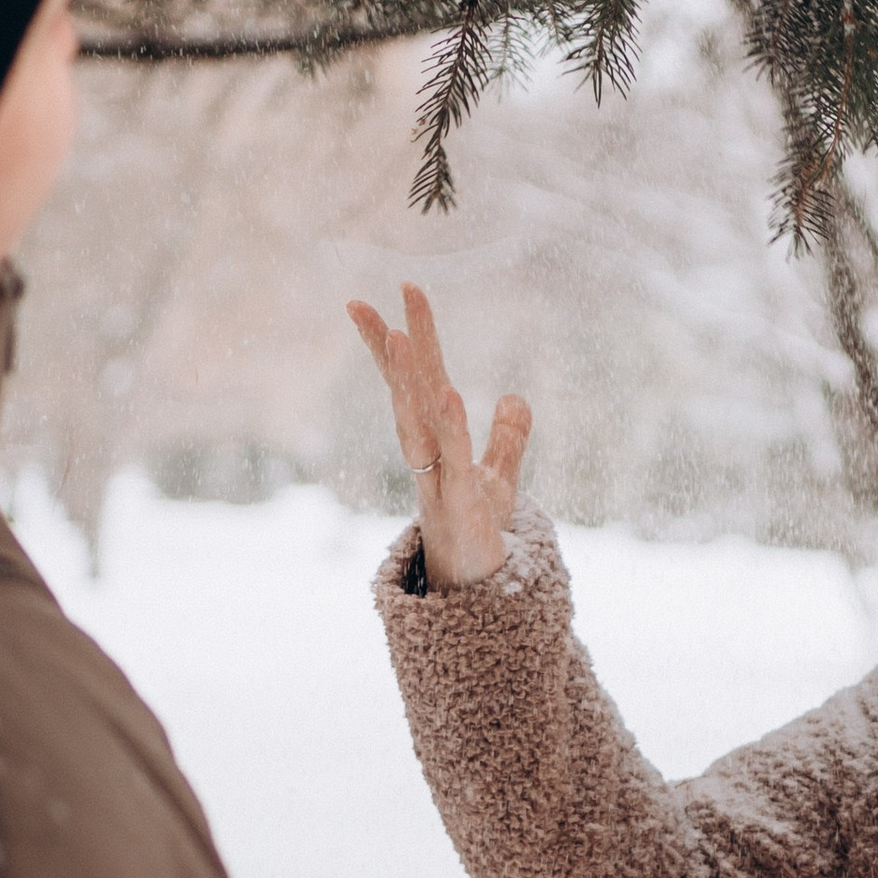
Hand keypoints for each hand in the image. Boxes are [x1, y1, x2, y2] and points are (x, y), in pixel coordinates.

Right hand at [347, 283, 531, 588]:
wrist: (481, 588)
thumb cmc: (481, 532)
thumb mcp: (501, 478)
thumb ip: (507, 438)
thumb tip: (515, 396)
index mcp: (437, 437)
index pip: (420, 379)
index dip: (411, 337)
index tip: (401, 289)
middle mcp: (428, 452)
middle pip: (405, 391)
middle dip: (386, 349)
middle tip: (363, 304)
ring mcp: (436, 476)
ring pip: (416, 420)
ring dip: (405, 380)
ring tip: (398, 337)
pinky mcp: (456, 502)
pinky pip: (452, 458)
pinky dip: (450, 427)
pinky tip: (448, 395)